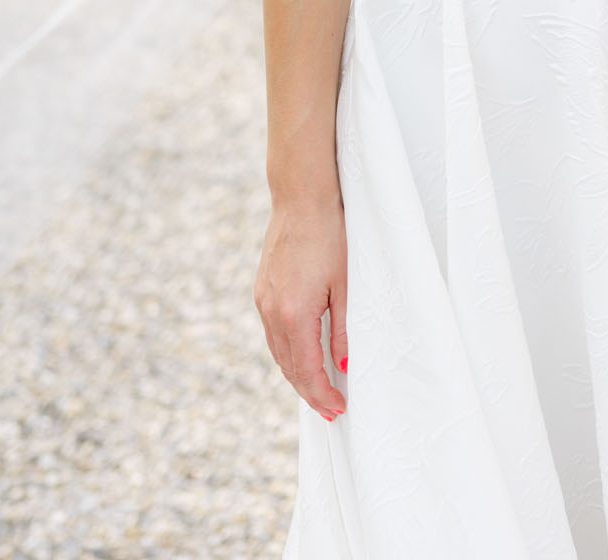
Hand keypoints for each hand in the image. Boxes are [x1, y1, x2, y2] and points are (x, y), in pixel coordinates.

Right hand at [254, 193, 348, 419]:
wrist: (301, 198)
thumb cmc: (330, 236)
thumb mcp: (345, 285)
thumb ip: (343, 330)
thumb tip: (343, 367)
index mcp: (294, 314)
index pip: (306, 371)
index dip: (322, 395)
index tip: (339, 409)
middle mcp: (272, 312)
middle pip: (288, 368)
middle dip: (309, 393)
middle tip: (331, 410)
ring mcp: (263, 300)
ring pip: (277, 352)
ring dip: (297, 374)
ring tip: (318, 389)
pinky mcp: (262, 290)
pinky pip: (272, 333)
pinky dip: (287, 352)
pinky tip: (303, 355)